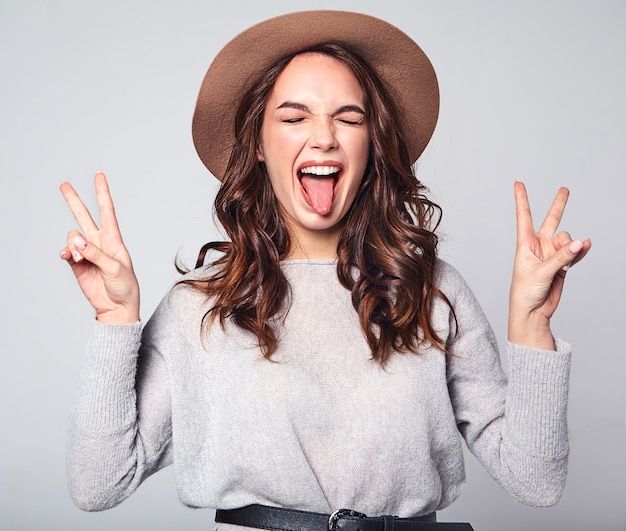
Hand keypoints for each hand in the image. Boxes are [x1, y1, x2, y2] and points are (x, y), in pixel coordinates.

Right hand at [60, 172, 139, 323]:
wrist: (117, 307)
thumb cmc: (125, 287)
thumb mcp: (116, 268)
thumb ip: (96, 254)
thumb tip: (77, 241)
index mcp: (114, 239)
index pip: (106, 210)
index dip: (102, 192)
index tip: (99, 174)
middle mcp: (99, 242)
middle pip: (83, 216)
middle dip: (73, 200)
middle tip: (63, 185)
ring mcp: (87, 253)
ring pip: (72, 236)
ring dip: (73, 244)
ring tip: (79, 258)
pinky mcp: (77, 264)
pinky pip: (66, 252)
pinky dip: (65, 252)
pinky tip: (68, 257)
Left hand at [508, 181, 590, 348]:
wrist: (533, 312)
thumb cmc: (525, 292)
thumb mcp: (541, 272)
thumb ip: (560, 257)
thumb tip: (578, 243)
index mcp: (525, 244)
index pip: (524, 216)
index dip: (522, 199)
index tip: (518, 182)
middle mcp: (539, 246)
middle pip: (551, 220)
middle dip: (559, 205)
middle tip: (565, 189)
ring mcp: (552, 254)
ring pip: (567, 240)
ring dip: (569, 248)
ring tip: (564, 265)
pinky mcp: (562, 264)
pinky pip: (575, 253)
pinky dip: (580, 251)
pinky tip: (585, 247)